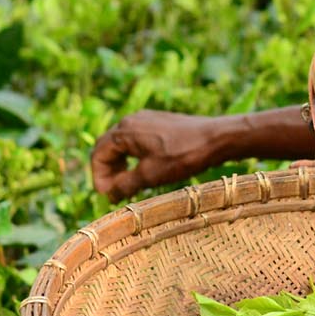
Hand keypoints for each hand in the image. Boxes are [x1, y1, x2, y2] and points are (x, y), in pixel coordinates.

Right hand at [90, 110, 229, 200]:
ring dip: (119, 164)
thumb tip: (108, 195)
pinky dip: (133, 156)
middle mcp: (131, 120)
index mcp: (124, 131)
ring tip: (127, 183)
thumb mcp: (150, 175)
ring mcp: (146, 119)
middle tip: (113, 192)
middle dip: (107, 171)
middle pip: (107, 147)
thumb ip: (124, 185)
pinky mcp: (159, 122)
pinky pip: (136, 139)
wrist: (216, 138)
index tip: (107, 196)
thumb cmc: (182, 156)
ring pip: (122, 143)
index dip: (99, 178)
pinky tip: (143, 170)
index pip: (97, 155)